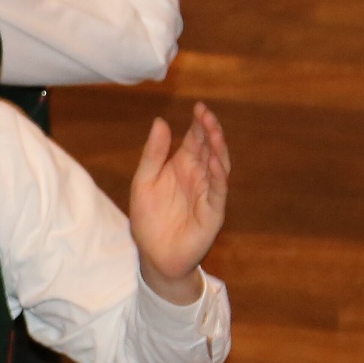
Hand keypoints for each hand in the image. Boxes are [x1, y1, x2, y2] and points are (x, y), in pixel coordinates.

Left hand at [128, 103, 230, 301]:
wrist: (154, 255)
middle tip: (207, 114)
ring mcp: (208, 193)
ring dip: (218, 149)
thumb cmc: (149, 218)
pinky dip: (219, 176)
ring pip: (219, 166)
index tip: (199, 107)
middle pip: (209, 148)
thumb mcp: (144, 181)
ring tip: (214, 132)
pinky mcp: (212, 212)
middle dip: (210, 131)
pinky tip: (216, 162)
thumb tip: (161, 121)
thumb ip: (154, 154)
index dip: (199, 123)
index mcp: (183, 165)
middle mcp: (199, 176)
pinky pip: (218, 192)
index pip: (195, 139)